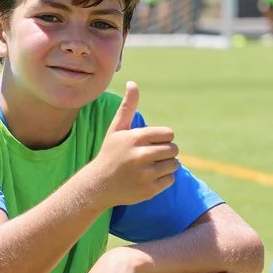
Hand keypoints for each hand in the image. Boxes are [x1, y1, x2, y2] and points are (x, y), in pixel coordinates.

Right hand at [89, 82, 178, 207]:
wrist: (98, 185)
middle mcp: (141, 156)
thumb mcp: (116, 129)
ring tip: (151, 167)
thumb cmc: (110, 153)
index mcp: (136, 138)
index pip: (169, 134)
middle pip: (174, 149)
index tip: (151, 143)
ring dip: (166, 165)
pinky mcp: (149, 190)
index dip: (163, 139)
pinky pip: (170, 179)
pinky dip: (163, 179)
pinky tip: (148, 178)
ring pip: (174, 164)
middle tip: (151, 156)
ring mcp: (145, 174)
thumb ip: (128, 107)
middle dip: (166, 152)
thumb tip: (133, 83)